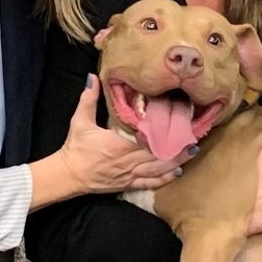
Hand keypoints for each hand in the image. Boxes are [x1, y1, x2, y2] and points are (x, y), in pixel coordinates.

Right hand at [57, 74, 185, 193]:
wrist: (68, 175)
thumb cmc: (75, 148)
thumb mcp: (80, 121)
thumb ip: (88, 99)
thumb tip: (93, 77)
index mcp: (119, 145)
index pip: (147, 141)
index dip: (164, 137)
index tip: (179, 128)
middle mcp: (128, 162)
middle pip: (158, 156)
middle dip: (177, 149)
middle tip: (194, 140)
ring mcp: (128, 175)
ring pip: (157, 170)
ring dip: (175, 162)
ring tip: (191, 154)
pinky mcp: (126, 184)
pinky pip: (149, 183)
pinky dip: (164, 179)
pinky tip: (176, 173)